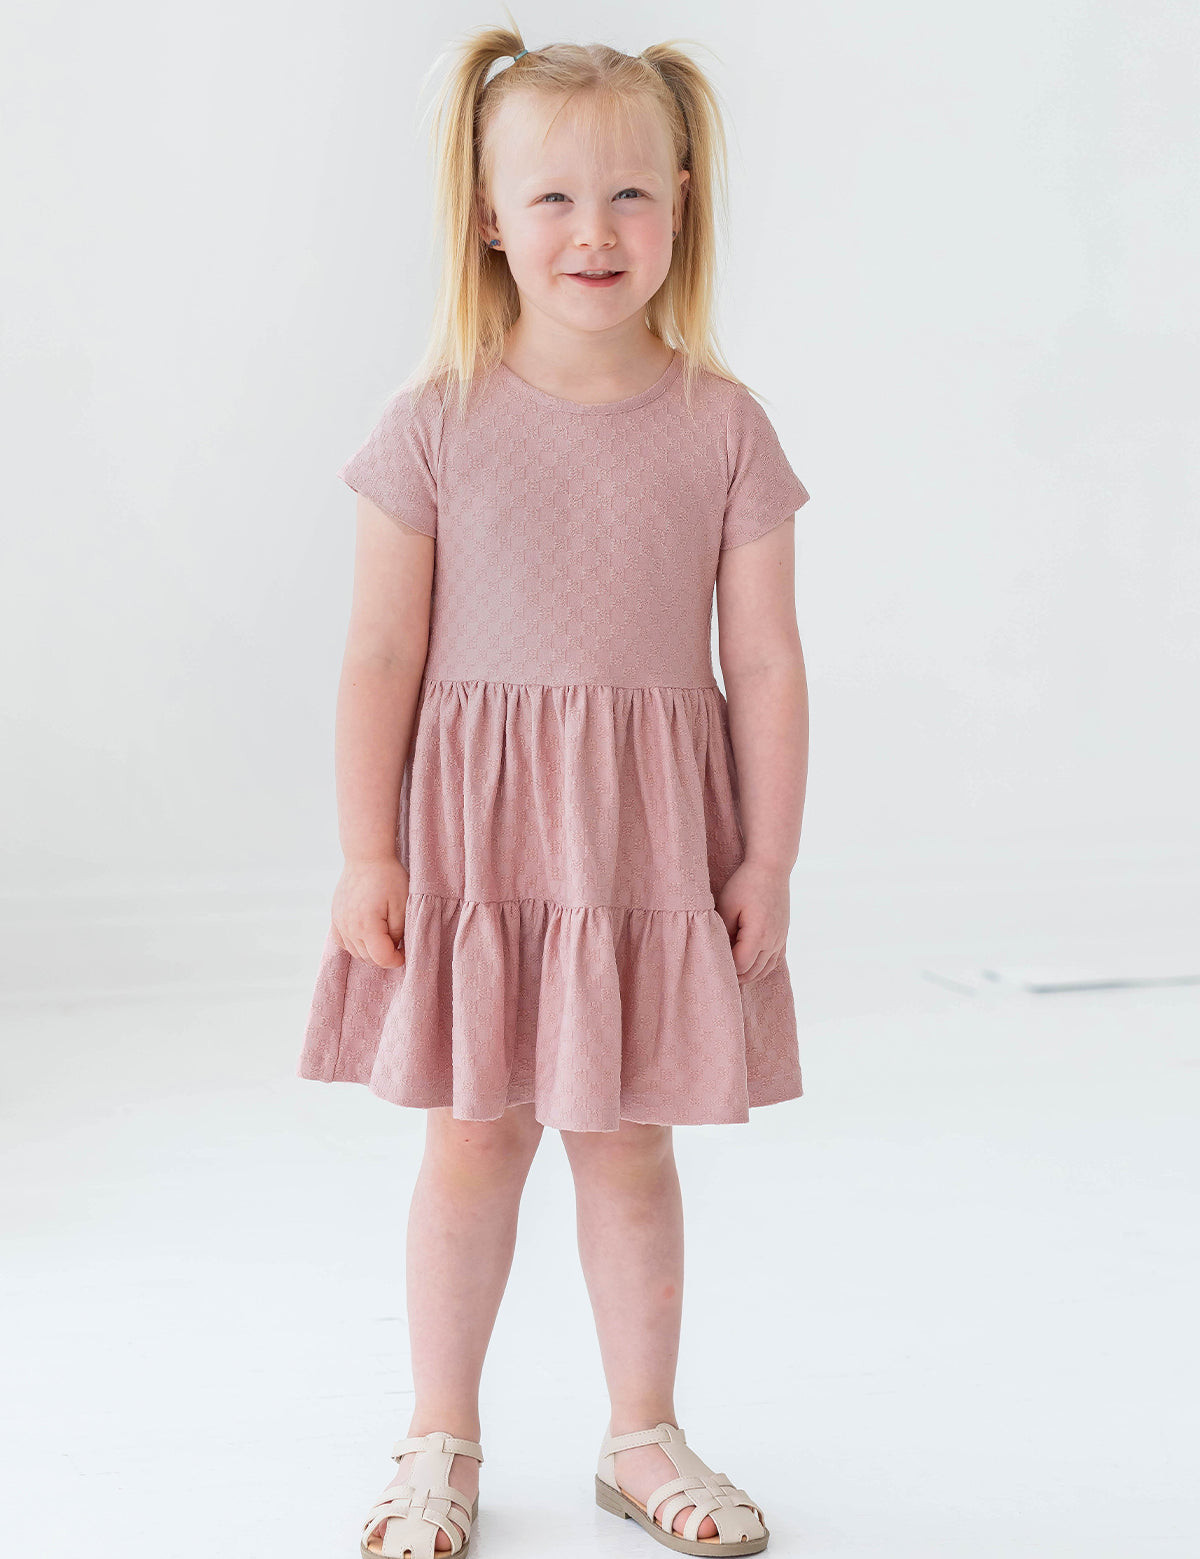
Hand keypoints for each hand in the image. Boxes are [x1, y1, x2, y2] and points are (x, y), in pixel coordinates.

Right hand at [330, 855, 410, 967]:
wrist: (366, 856)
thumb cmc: (388, 877)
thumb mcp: (402, 904)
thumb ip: (398, 931)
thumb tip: (394, 947)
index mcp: (367, 925)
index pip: (381, 958)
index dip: (396, 960)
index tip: (404, 952)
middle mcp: (349, 927)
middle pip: (368, 958)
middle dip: (385, 956)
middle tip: (397, 944)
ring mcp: (339, 922)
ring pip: (355, 952)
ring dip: (371, 951)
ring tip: (384, 937)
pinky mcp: (335, 917)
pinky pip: (343, 942)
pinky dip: (355, 944)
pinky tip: (366, 935)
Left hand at [715, 859, 790, 982]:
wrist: (771, 868)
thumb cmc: (745, 884)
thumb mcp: (726, 906)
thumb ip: (722, 932)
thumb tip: (719, 951)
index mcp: (758, 935)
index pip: (740, 966)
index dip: (725, 969)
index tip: (712, 964)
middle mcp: (773, 941)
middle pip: (753, 972)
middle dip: (735, 976)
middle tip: (717, 972)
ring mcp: (780, 939)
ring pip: (765, 970)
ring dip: (748, 974)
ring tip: (731, 972)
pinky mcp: (783, 935)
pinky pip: (774, 961)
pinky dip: (762, 968)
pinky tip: (750, 966)